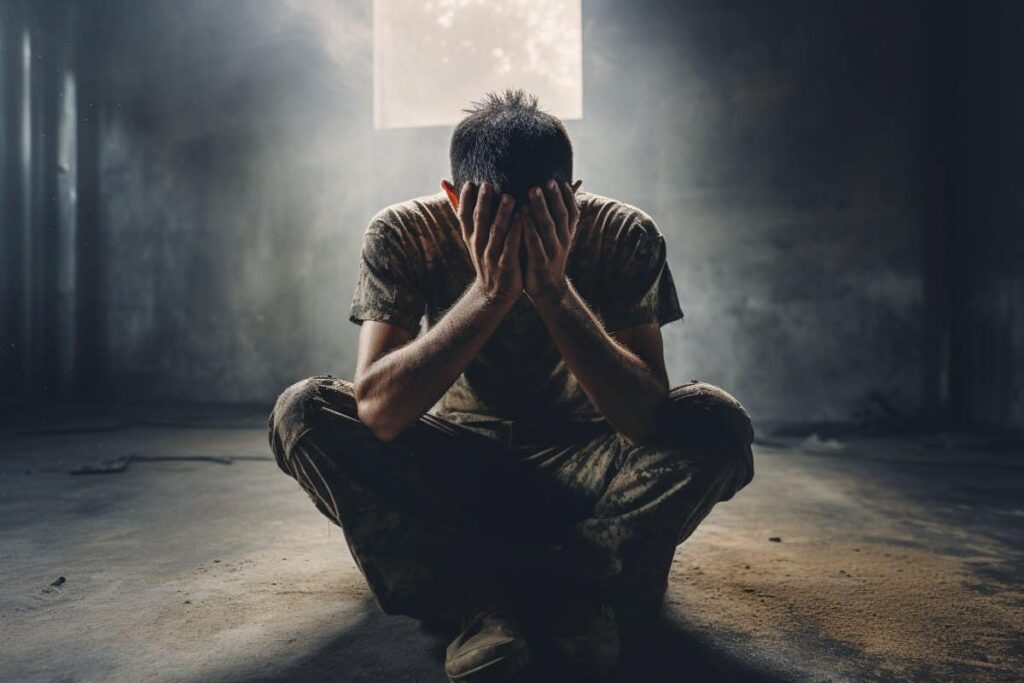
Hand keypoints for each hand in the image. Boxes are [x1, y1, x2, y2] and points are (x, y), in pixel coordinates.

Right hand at [457, 182, 523, 305]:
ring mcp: (492, 256)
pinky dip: (515, 233)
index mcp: (471, 238)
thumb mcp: (474, 240)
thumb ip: (467, 216)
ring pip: (496, 233)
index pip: (464, 216)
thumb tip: (450, 189)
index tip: (470, 183)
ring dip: (502, 215)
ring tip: (509, 197)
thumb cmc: (487, 260)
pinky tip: (522, 220)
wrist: (493, 295)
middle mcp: (479, 245)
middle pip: (479, 221)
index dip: (465, 200)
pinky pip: (511, 247)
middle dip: (483, 203)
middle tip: (487, 184)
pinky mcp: (506, 266)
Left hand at [523, 179, 579, 305]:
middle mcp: (562, 241)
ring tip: (532, 191)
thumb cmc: (548, 257)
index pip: (572, 211)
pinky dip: (529, 229)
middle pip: (560, 215)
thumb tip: (570, 195)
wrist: (548, 290)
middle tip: (545, 180)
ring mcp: (552, 252)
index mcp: (566, 234)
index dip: (568, 196)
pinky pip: (534, 244)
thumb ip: (561, 217)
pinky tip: (521, 217)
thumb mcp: (558, 238)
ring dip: (541, 208)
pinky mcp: (540, 263)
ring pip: (548, 227)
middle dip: (554, 197)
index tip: (559, 179)